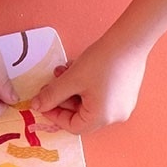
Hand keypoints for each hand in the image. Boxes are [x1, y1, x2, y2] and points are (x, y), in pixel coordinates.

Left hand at [30, 38, 147, 133]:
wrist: (130, 40)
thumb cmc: (102, 61)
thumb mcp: (71, 79)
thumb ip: (51, 96)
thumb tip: (36, 106)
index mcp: (102, 117)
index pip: (72, 126)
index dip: (54, 115)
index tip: (42, 102)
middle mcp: (115, 116)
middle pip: (80, 114)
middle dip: (62, 98)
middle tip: (50, 83)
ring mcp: (122, 105)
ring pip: (88, 102)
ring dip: (72, 89)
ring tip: (63, 71)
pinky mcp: (125, 93)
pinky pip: (100, 95)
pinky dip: (85, 86)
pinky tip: (77, 69)